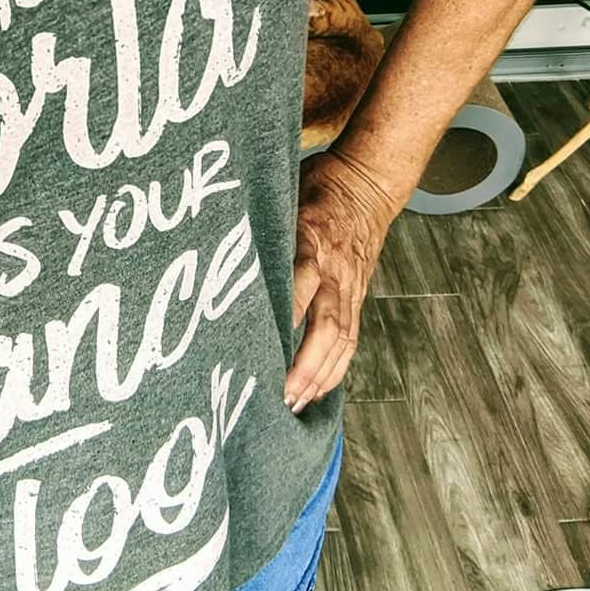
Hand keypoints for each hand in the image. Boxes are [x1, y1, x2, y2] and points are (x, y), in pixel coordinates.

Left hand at [283, 147, 397, 414]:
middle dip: (304, 365)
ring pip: (340, 340)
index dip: (284, 317)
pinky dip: (335, 369)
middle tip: (280, 395)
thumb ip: (263, 224)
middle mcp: (334, 272)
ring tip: (294, 404)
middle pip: (325, 326)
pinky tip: (317, 390)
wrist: (367, 185)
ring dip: (319, 376)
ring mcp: (350, 287)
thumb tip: (222, 248)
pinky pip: (350, 339)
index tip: (260, 345)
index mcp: (313, 241)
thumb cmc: (319, 187)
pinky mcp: (356, 297)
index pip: (298, 283)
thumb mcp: (285, 194)